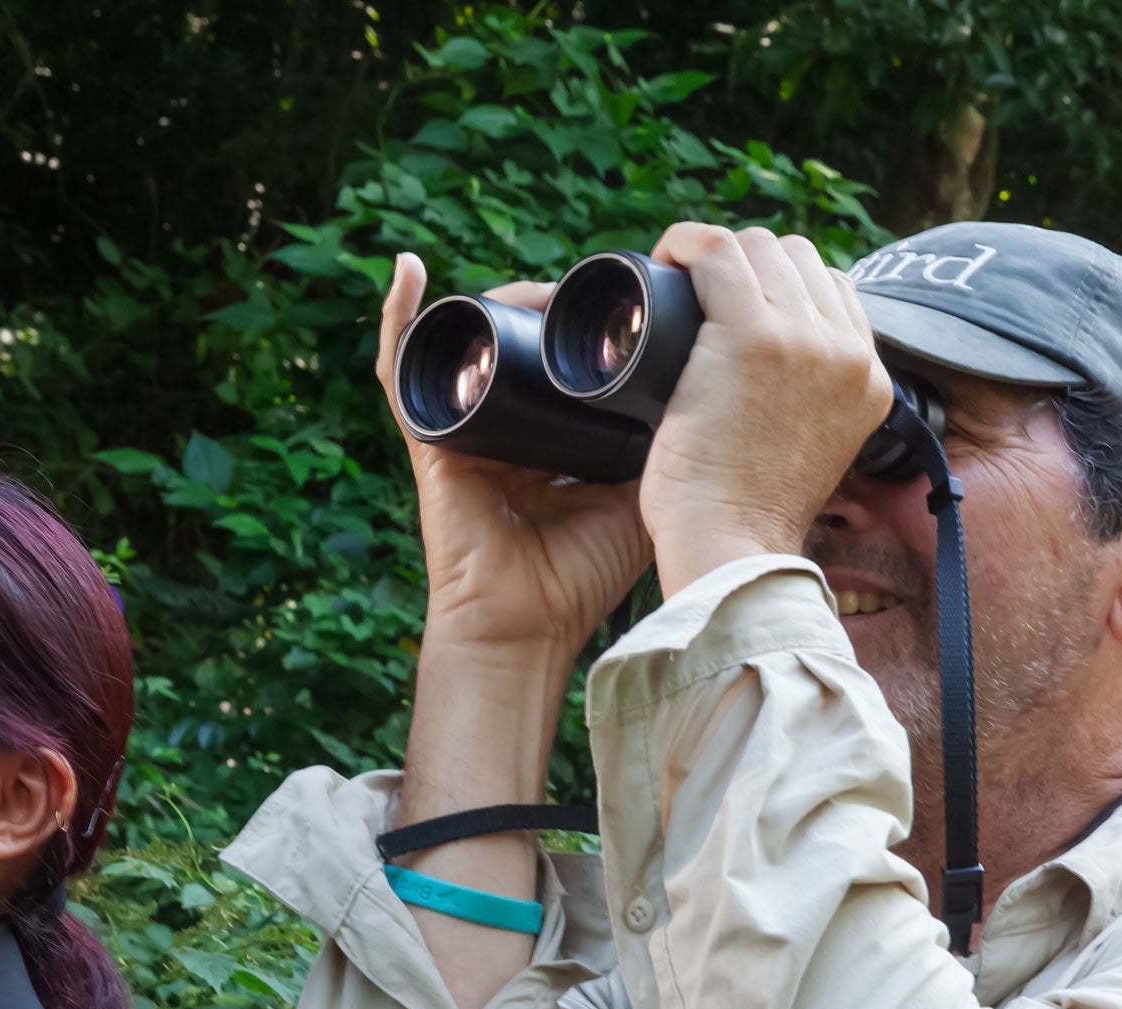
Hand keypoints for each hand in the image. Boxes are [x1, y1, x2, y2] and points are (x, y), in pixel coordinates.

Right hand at [379, 254, 650, 661]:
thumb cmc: (585, 574)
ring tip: (540, 289)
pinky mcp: (428, 437)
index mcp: (552, 428)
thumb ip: (675, 446)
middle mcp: (504, 418)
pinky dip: (396, 316)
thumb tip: (726, 387)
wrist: (529, 626)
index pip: (564, 356)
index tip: (632, 295)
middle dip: (552, 304)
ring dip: (499, 301)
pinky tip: (408, 270)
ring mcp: (462, 422)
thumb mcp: (646, 492)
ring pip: (471, 340)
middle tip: (595, 287)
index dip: (590, 320)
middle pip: (520, 339)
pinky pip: (398, 369)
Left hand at [637, 223, 894, 592]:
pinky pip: (718, 251)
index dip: (779, 288)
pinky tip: (667, 256)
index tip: (734, 308)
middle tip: (701, 299)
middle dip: (749, 267)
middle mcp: (846, 351)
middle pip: (798, 258)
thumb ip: (807, 408)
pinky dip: (686, 243)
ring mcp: (803, 338)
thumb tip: (766, 381)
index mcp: (868, 379)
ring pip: (761, 246)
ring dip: (719, 256)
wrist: (733, 545)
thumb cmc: (744, 515)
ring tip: (681, 285)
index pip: (832, 292)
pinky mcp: (751, 334)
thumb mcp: (808, 452)